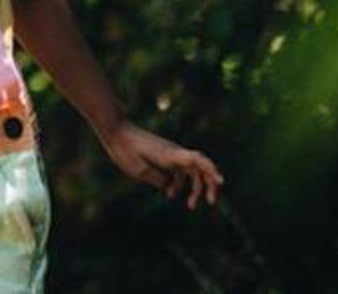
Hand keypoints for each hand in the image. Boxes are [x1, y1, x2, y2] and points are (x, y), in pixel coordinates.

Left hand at [102, 122, 223, 207]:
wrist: (117, 132)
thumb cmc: (125, 150)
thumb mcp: (139, 171)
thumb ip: (158, 179)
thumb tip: (169, 187)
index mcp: (170, 155)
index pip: (197, 160)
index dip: (211, 170)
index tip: (221, 182)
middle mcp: (175, 153)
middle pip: (201, 168)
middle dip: (209, 185)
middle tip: (211, 202)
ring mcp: (171, 155)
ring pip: (191, 171)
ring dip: (195, 188)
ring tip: (191, 206)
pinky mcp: (165, 157)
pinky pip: (179, 171)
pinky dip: (179, 183)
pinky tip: (170, 194)